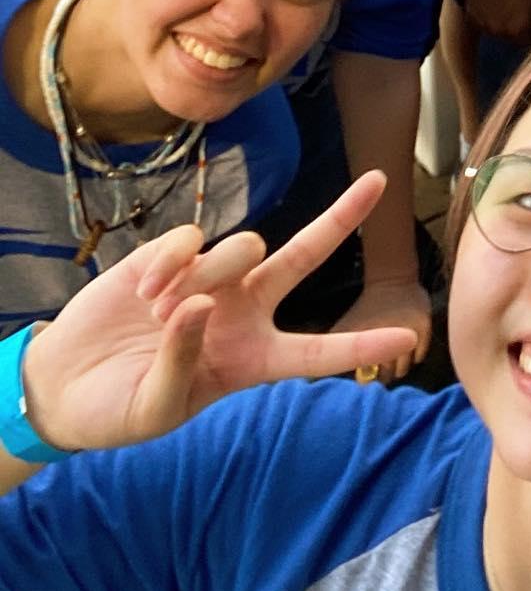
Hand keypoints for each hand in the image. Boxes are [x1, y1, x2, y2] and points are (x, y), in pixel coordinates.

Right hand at [21, 173, 418, 456]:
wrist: (65, 384)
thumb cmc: (118, 409)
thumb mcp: (155, 408)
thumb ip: (182, 362)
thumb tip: (200, 307)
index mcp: (253, 359)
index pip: (317, 354)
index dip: (360, 345)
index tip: (405, 337)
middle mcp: (244, 310)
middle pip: (305, 256)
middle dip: (342, 217)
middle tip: (379, 181)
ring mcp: (212, 278)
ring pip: (245, 246)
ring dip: (207, 275)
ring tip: (158, 312)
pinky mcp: (173, 256)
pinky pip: (194, 239)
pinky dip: (170, 263)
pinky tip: (142, 292)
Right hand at [464, 0, 530, 50]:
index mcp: (517, 30)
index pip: (528, 42)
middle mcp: (500, 33)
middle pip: (511, 39)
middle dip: (516, 31)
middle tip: (518, 16)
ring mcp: (484, 26)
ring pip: (496, 33)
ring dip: (501, 26)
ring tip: (503, 10)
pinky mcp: (471, 18)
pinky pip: (483, 24)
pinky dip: (488, 19)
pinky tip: (490, 7)